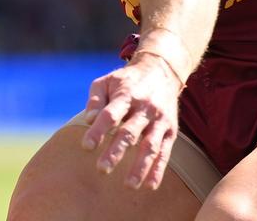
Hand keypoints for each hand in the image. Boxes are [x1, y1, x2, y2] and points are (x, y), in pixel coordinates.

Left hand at [80, 53, 183, 188]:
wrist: (161, 70)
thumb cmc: (126, 80)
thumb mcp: (107, 81)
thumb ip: (95, 100)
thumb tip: (89, 120)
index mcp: (126, 95)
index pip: (110, 114)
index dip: (98, 130)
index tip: (86, 147)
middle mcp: (144, 108)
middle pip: (129, 132)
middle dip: (116, 152)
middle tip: (102, 169)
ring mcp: (159, 120)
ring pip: (149, 146)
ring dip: (140, 166)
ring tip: (128, 185)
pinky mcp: (170, 130)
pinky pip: (165, 152)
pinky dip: (159, 170)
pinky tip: (150, 186)